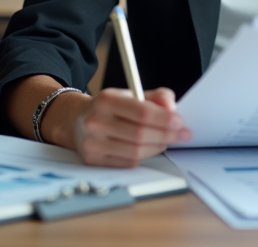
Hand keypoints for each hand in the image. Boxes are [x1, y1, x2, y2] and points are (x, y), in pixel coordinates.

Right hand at [42, 87, 192, 167]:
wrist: (76, 120)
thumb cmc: (110, 108)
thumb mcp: (130, 94)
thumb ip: (156, 97)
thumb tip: (172, 108)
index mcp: (106, 100)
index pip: (142, 112)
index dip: (165, 119)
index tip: (179, 121)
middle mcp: (96, 122)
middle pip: (141, 134)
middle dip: (167, 135)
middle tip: (182, 134)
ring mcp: (92, 143)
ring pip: (136, 152)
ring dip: (158, 147)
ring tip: (166, 140)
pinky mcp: (92, 160)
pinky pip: (127, 162)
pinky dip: (144, 156)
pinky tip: (149, 148)